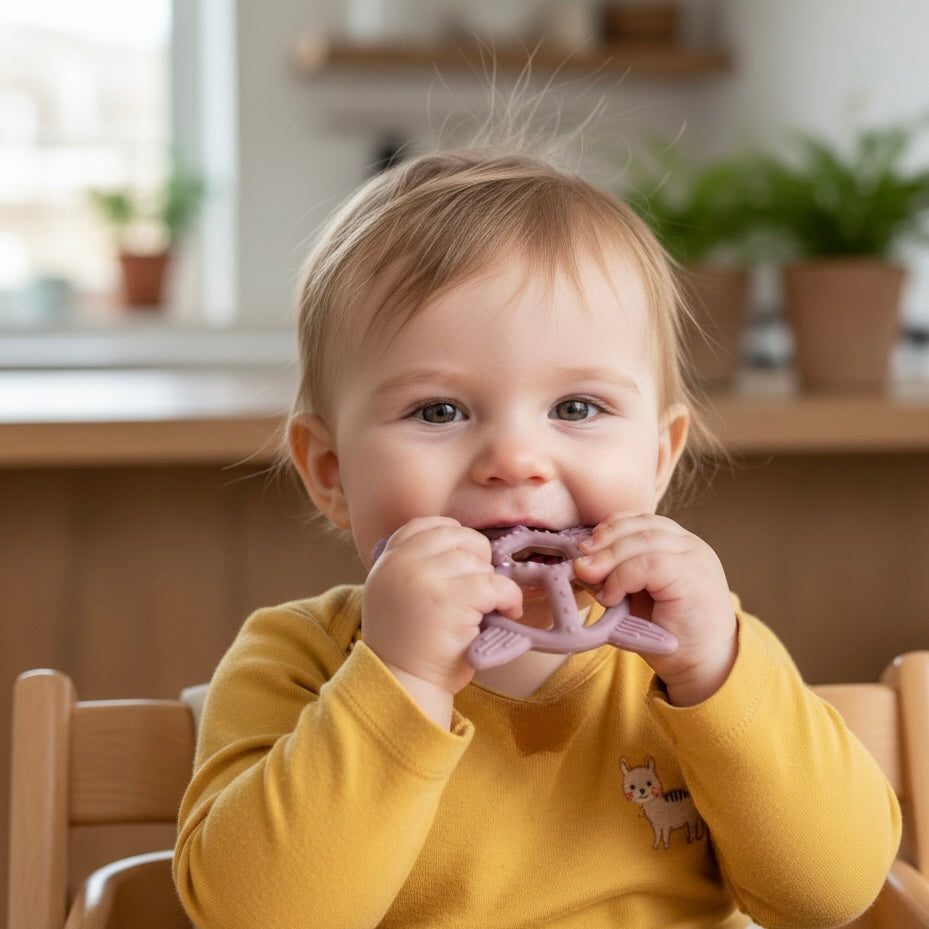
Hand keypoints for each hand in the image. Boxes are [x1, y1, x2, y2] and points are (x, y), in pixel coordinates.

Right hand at [363, 517, 522, 725]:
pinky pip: (495, 584)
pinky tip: (507, 613)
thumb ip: (416, 568)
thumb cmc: (408, 647)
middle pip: (456, 536)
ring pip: (477, 561)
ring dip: (491, 584)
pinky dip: (509, 598)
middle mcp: (401, 563)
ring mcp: (425, 578)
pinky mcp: (451, 598)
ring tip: (487, 609)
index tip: (465, 559)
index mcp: (387, 561)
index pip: (423, 525)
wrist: (402, 687)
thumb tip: (467, 550)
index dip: (452, 536)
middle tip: (481, 588)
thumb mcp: (397, 595)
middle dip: (477, 558)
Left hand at [574, 514, 736, 705]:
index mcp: (677, 544)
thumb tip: (580, 563)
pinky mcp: (693, 576)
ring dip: (608, 558)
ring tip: (586, 576)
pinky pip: (648, 564)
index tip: (584, 546)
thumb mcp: (635, 596)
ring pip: (641, 541)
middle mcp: (689, 545)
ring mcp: (694, 557)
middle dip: (604, 540)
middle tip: (578, 561)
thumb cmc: (668, 633)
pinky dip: (620, 578)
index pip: (639, 520)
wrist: (703, 666)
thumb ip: (615, 575)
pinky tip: (609, 597)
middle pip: (639, 525)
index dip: (609, 528)